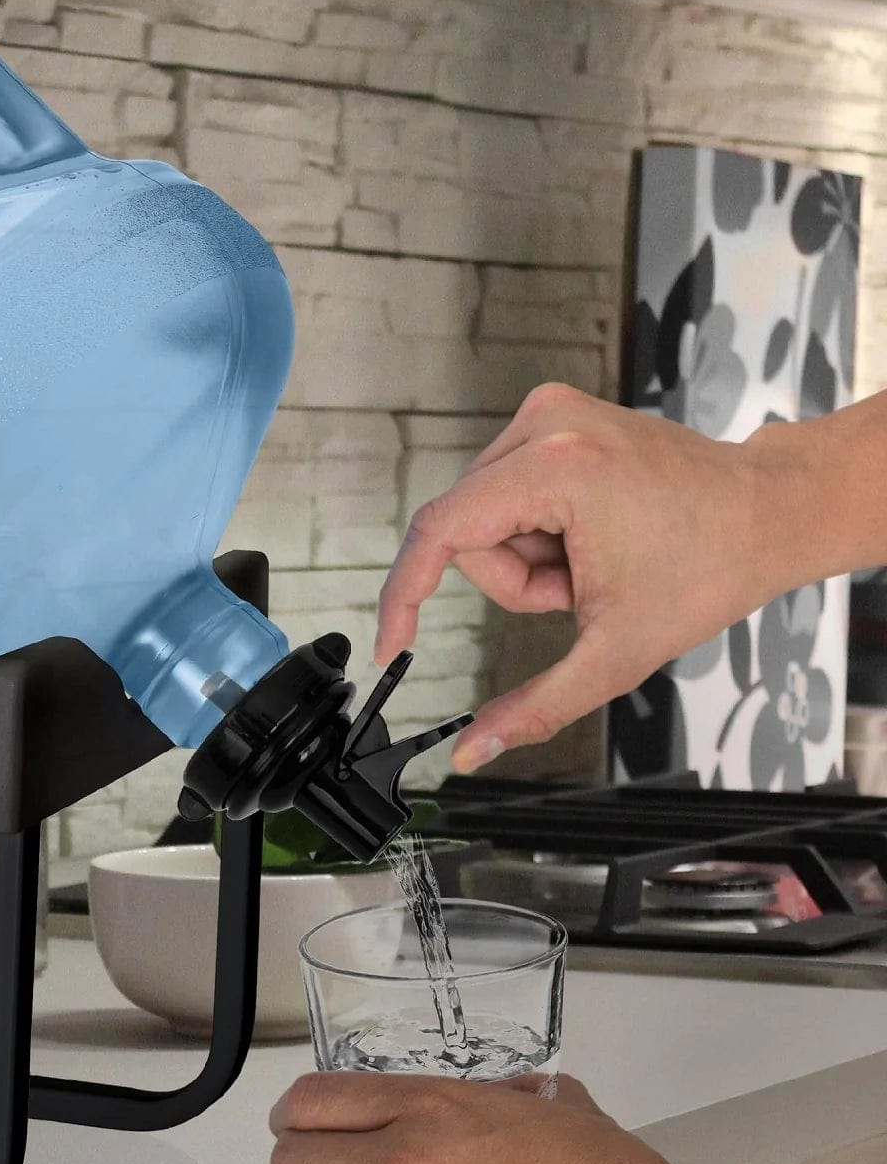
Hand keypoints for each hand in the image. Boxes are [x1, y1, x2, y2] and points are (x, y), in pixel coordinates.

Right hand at [375, 383, 821, 772]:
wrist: (770, 512)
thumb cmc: (710, 566)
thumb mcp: (617, 653)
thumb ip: (535, 708)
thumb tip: (470, 752)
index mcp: (556, 467)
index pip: (439, 531)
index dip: (404, 596)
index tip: (392, 646)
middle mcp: (545, 423)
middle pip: (466, 533)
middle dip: (514, 580)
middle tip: (580, 592)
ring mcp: (550, 412)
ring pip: (485, 518)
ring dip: (528, 560)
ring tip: (594, 564)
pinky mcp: (556, 417)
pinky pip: (506, 495)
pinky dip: (539, 532)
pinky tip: (591, 537)